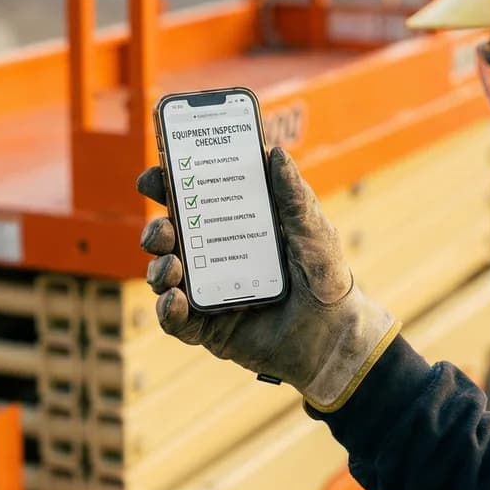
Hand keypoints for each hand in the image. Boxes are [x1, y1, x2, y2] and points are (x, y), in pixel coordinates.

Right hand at [137, 147, 399, 411]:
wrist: (336, 336)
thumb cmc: (326, 276)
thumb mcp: (313, 231)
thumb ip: (294, 196)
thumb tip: (276, 153)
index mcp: (232, 223)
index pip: (190, 200)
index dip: (166, 186)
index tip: (153, 178)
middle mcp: (213, 254)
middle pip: (168, 237)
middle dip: (157, 231)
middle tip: (164, 230)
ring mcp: (207, 291)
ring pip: (164, 276)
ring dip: (159, 269)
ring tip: (172, 268)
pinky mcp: (208, 328)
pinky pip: (176, 321)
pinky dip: (167, 310)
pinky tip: (174, 301)